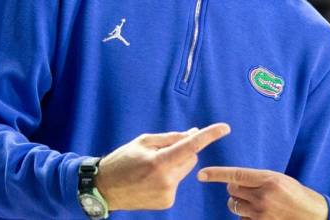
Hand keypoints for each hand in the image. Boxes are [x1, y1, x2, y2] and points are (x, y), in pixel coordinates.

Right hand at [95, 123, 230, 210]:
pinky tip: (151, 179)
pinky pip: (177, 182)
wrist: (104, 189)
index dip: (209, 136)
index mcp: (159, 162)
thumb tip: (193, 133)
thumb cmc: (122, 160)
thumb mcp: (144, 142)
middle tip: (163, 150)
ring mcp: (167, 193)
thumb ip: (171, 138)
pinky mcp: (167, 201)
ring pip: (185, 170)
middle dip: (184, 150)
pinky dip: (170, 177)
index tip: (225, 128)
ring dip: (176, 164)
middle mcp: (166, 180)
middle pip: (191, 158)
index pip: (191, 146)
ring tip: (152, 167)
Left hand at [197, 167, 327, 219]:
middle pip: (232, 190)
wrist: (311, 215)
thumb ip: (258, 179)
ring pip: (234, 205)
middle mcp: (263, 196)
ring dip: (240, 202)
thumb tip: (233, 180)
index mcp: (268, 179)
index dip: (216, 174)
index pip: (236, 175)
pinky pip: (241, 218)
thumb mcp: (279, 179)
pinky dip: (246, 216)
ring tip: (257, 202)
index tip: (201, 174)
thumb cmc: (295, 194)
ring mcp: (261, 213)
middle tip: (250, 189)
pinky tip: (261, 214)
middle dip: (236, 188)